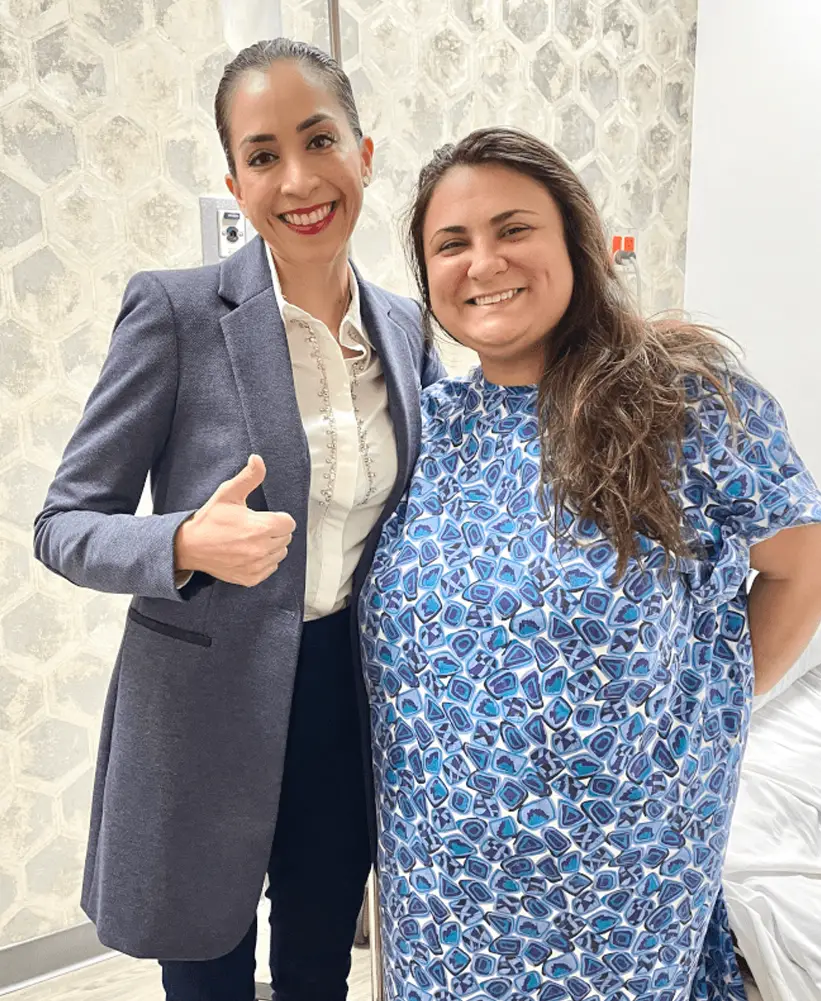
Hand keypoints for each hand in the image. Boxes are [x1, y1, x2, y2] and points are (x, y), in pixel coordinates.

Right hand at [174, 455, 294, 586]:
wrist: (190, 547)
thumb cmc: (209, 520)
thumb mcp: (228, 493)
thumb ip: (249, 477)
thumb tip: (258, 459)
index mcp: (261, 527)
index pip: (289, 523)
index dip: (277, 518)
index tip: (263, 517)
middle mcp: (262, 549)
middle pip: (286, 538)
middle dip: (275, 531)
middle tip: (254, 527)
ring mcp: (257, 566)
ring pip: (280, 554)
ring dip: (271, 546)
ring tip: (251, 540)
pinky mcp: (251, 578)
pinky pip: (271, 568)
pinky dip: (264, 561)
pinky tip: (248, 552)